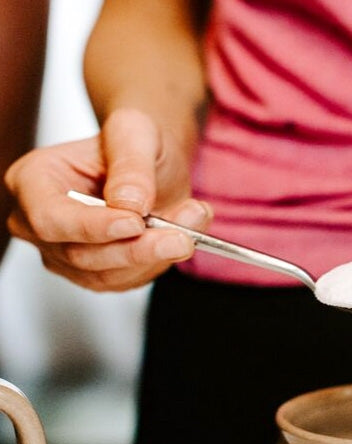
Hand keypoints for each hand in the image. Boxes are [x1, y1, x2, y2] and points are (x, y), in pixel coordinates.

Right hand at [4, 108, 211, 290]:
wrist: (152, 161)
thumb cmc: (132, 142)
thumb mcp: (135, 132)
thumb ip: (131, 164)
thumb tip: (129, 203)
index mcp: (35, 181)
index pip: (51, 218)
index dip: (92, 227)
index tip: (135, 222)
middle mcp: (43, 224)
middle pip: (81, 255)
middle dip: (136, 249)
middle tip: (181, 236)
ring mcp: (67, 254)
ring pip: (109, 275)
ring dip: (156, 256)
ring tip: (193, 223)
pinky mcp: (99, 272)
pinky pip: (129, 279)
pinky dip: (161, 261)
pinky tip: (186, 234)